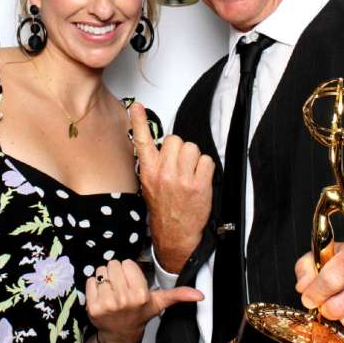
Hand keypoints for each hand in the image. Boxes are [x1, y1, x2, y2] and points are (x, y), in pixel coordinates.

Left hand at [86, 259, 203, 342]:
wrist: (121, 334)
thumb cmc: (139, 313)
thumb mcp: (159, 302)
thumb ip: (178, 295)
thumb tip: (200, 295)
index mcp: (141, 294)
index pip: (127, 263)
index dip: (129, 271)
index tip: (131, 282)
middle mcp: (124, 299)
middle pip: (113, 264)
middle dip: (116, 273)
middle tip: (121, 286)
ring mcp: (107, 304)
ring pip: (101, 271)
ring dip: (104, 278)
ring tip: (112, 291)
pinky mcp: (93, 307)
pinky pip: (89, 281)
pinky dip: (94, 286)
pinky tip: (102, 296)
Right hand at [130, 103, 213, 272]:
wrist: (175, 235)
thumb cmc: (163, 210)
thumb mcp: (148, 186)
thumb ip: (153, 165)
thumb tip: (160, 147)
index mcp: (149, 171)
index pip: (142, 141)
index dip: (138, 122)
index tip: (136, 107)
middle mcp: (164, 172)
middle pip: (176, 140)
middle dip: (180, 149)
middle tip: (180, 165)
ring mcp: (182, 178)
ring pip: (192, 148)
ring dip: (194, 158)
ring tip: (190, 173)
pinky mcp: (199, 184)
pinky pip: (207, 160)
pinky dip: (206, 168)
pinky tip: (200, 179)